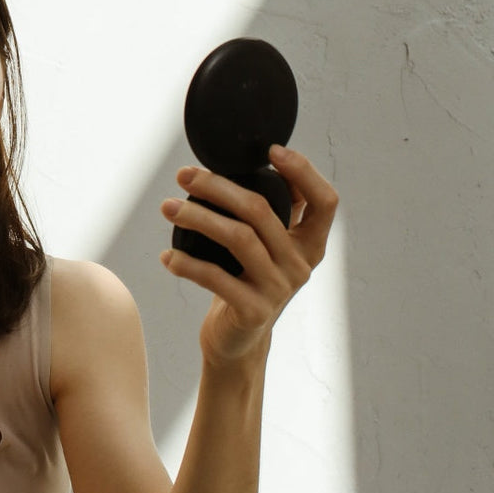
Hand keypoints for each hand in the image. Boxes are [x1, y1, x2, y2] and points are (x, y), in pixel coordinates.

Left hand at [159, 146, 338, 365]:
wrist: (237, 341)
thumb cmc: (247, 282)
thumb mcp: (269, 247)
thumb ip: (276, 211)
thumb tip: (268, 159)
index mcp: (310, 245)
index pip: (326, 203)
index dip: (305, 172)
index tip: (271, 151)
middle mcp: (300, 266)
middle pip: (261, 211)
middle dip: (218, 186)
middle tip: (184, 175)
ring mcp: (278, 289)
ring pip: (238, 238)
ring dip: (197, 217)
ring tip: (168, 208)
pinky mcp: (253, 311)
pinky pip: (216, 278)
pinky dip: (188, 264)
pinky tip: (168, 255)